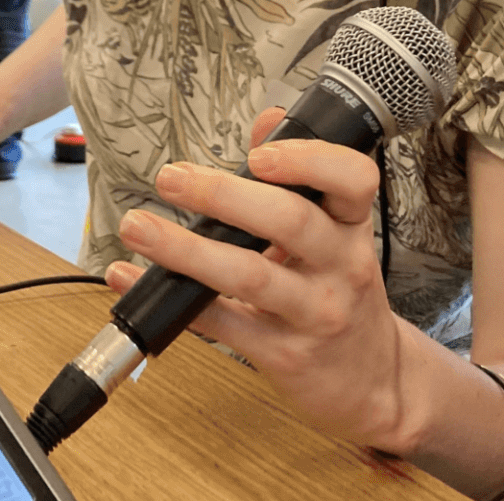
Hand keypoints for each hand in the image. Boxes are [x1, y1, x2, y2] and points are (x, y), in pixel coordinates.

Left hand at [105, 108, 417, 450]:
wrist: (372, 382)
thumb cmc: (341, 295)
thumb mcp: (336, 236)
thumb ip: (299, 179)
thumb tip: (266, 121)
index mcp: (351, 227)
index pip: (354, 180)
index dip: (309, 160)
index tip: (260, 155)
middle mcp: (341, 266)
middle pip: (288, 221)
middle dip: (223, 194)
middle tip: (172, 178)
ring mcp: (315, 313)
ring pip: (250, 275)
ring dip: (186, 249)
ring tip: (139, 227)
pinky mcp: (285, 354)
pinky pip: (224, 324)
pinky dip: (174, 300)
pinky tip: (131, 279)